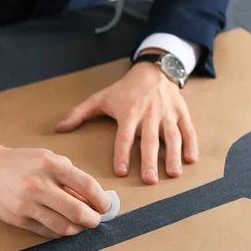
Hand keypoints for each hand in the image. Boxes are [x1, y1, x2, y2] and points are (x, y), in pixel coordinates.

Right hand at [0, 132, 110, 238]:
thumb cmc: (20, 163)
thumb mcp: (47, 158)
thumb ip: (69, 176)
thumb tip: (92, 198)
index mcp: (50, 165)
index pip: (87, 185)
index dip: (101, 200)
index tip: (105, 206)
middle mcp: (39, 184)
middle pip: (78, 212)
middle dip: (93, 220)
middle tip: (95, 220)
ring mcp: (28, 204)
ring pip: (64, 227)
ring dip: (78, 230)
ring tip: (80, 225)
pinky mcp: (19, 219)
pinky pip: (47, 232)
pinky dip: (60, 232)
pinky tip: (62, 226)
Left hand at [56, 53, 198, 183]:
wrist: (153, 70)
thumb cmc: (125, 89)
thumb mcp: (101, 98)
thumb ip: (79, 114)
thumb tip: (59, 128)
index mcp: (128, 113)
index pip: (124, 137)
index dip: (121, 153)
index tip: (120, 171)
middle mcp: (149, 115)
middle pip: (149, 140)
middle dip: (150, 160)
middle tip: (149, 180)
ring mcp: (167, 114)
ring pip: (172, 137)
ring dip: (173, 155)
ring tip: (173, 173)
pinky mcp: (182, 113)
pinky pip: (188, 130)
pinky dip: (191, 144)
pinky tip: (192, 159)